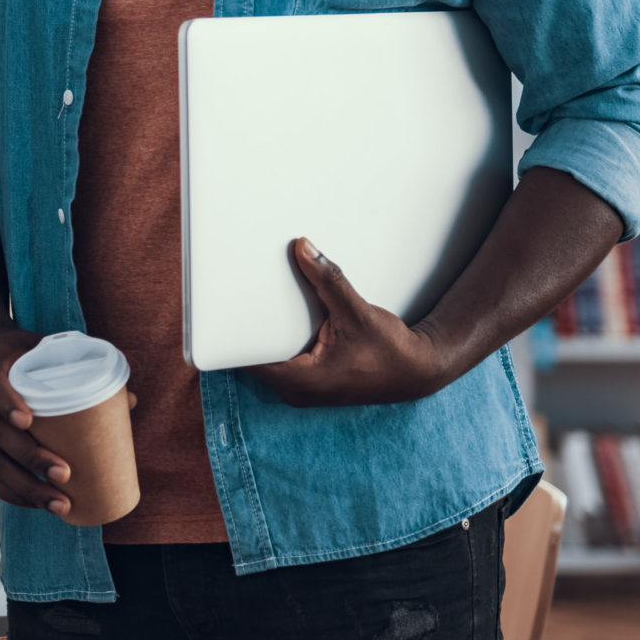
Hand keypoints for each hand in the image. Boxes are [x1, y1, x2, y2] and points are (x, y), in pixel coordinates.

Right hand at [0, 327, 77, 516]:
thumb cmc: (19, 357)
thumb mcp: (40, 349)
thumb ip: (81, 368)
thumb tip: (130, 400)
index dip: (7, 405)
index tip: (26, 421)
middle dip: (31, 458)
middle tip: (65, 473)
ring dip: (27, 488)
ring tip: (61, 504)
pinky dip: (14, 496)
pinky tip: (40, 505)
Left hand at [243, 238, 451, 407]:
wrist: (418, 371)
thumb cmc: (391, 352)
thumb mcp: (357, 312)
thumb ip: (328, 280)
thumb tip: (303, 248)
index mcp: (300, 380)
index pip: (246, 358)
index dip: (230, 334)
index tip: (220, 307)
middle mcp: (296, 390)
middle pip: (254, 357)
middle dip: (247, 328)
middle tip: (236, 293)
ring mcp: (303, 389)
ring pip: (269, 359)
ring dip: (265, 334)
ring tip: (256, 302)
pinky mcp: (312, 383)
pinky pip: (284, 360)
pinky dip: (281, 340)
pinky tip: (283, 318)